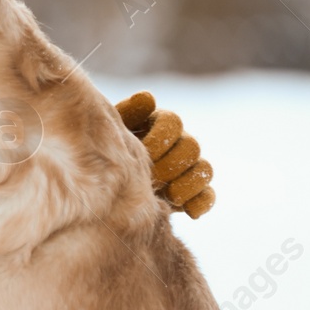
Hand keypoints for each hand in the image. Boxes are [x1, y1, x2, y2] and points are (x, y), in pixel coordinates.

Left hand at [115, 91, 214, 218]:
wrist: (103, 183)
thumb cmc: (103, 153)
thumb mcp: (109, 132)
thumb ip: (128, 114)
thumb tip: (148, 98)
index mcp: (157, 124)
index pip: (172, 122)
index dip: (161, 136)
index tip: (145, 148)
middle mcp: (176, 143)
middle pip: (190, 146)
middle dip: (173, 162)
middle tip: (154, 174)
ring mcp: (186, 167)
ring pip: (203, 168)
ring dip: (188, 182)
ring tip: (170, 195)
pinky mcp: (190, 192)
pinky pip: (206, 194)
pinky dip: (201, 201)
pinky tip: (190, 211)